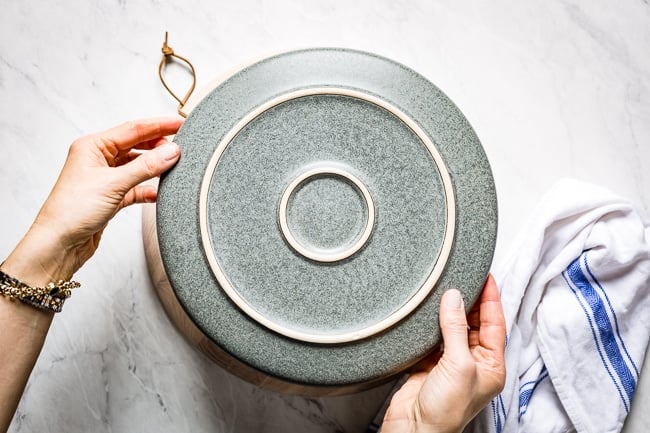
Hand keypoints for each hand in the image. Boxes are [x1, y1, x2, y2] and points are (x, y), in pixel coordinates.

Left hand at [3, 117, 181, 285]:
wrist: (59, 244)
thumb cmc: (71, 211)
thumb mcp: (114, 184)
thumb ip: (146, 167)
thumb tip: (171, 152)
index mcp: (92, 146)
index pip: (133, 129)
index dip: (158, 125)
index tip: (179, 123)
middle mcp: (98, 159)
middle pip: (136, 145)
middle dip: (158, 146)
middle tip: (181, 148)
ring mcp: (105, 178)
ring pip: (137, 166)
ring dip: (154, 167)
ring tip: (173, 167)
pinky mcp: (110, 197)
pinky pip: (135, 187)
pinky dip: (148, 188)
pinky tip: (159, 192)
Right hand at [382, 275, 505, 432]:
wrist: (414, 430)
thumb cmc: (445, 411)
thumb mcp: (458, 365)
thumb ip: (455, 329)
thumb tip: (454, 298)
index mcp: (491, 367)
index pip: (495, 325)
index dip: (491, 300)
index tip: (487, 277)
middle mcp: (473, 364)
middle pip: (474, 324)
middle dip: (470, 302)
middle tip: (464, 278)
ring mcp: (450, 364)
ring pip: (452, 329)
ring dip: (448, 311)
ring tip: (445, 289)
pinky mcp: (428, 365)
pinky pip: (432, 338)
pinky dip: (429, 324)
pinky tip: (427, 311)